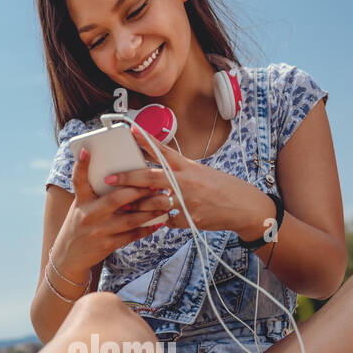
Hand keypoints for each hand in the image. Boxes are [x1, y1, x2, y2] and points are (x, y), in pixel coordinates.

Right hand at [52, 145, 173, 276]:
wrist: (69, 256)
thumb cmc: (80, 225)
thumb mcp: (81, 206)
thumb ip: (94, 193)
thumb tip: (117, 175)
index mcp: (81, 201)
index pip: (78, 180)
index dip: (81, 165)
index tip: (86, 150)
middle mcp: (88, 214)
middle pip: (115, 199)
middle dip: (137, 191)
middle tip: (155, 183)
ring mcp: (98, 231)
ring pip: (129, 219)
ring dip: (149, 211)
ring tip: (164, 202)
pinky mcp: (107, 244)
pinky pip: (132, 235)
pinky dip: (146, 228)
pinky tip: (158, 222)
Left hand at [128, 129, 254, 231]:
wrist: (243, 208)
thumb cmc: (222, 188)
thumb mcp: (201, 172)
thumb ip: (179, 172)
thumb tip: (158, 171)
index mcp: (188, 167)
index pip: (163, 151)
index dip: (145, 141)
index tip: (130, 131)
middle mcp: (186, 182)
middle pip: (150, 178)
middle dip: (127, 179)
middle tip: (108, 180)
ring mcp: (187, 201)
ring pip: (153, 203)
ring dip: (137, 206)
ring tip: (124, 206)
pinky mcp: (188, 219)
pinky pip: (167, 220)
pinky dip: (163, 220)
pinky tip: (162, 220)